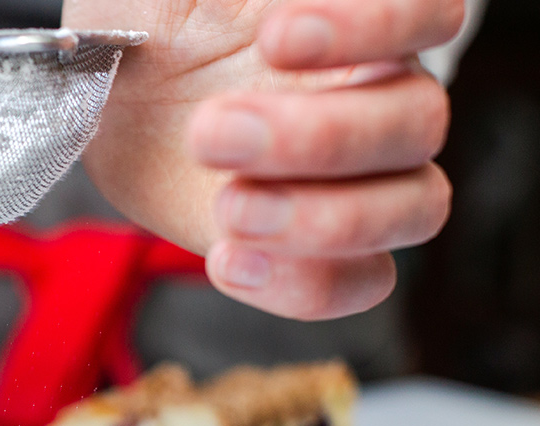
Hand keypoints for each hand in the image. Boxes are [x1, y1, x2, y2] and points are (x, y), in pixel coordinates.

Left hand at [62, 0, 463, 319]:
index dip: (371, 25)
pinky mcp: (316, 250)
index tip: (274, 36)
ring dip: (325, 219)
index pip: (424, 12)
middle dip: (315, 136)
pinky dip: (306, 284)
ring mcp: (358, 181)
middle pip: (417, 123)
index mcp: (358, 21)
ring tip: (228, 210)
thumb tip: (260, 8)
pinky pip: (360, 280)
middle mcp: (378, 97)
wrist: (114, 102)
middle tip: (209, 132)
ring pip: (414, 207)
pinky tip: (231, 262)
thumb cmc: (153, 27)